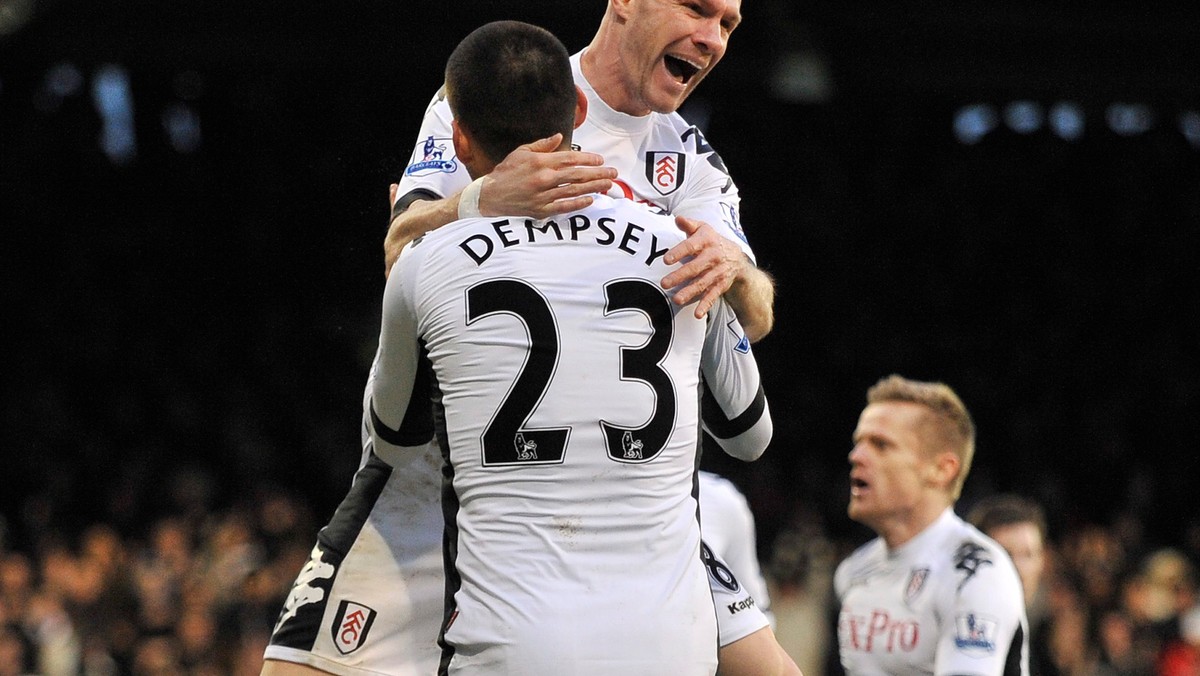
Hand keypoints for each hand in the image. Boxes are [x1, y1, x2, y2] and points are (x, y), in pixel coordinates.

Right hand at [479, 134, 615, 217]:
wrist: (490, 196)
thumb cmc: (506, 172)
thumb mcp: (521, 152)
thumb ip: (542, 145)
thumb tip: (559, 137)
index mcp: (539, 162)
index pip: (570, 158)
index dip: (588, 159)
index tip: (600, 160)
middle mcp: (544, 179)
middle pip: (577, 175)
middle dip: (598, 174)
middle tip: (613, 173)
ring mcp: (543, 196)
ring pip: (575, 191)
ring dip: (594, 188)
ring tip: (608, 185)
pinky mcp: (541, 210)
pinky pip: (565, 206)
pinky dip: (579, 203)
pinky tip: (591, 199)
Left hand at [661, 215, 749, 318]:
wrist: (737, 258)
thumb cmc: (711, 242)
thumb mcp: (703, 229)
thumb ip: (689, 225)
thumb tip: (678, 219)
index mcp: (707, 241)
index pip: (691, 246)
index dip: (679, 252)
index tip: (666, 260)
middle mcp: (713, 257)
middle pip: (695, 267)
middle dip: (680, 276)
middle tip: (664, 283)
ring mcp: (717, 272)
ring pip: (702, 283)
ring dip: (690, 292)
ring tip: (676, 300)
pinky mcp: (721, 285)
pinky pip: (713, 296)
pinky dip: (706, 305)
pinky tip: (698, 314)